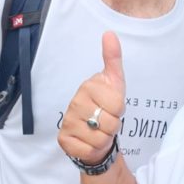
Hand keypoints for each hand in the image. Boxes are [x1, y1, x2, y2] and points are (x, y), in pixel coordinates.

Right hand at [58, 32, 126, 164]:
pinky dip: (92, 149)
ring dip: (104, 139)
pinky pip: (88, 150)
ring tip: (98, 131)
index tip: (112, 106)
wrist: (94, 132)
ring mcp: (68, 121)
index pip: (118, 104)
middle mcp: (75, 102)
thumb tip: (109, 33)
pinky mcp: (63, 139)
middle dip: (113, 125)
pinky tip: (88, 141)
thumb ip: (113, 58)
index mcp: (88, 86)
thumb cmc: (106, 106)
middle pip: (110, 122)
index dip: (120, 110)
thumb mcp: (114, 82)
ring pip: (100, 138)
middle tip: (105, 120)